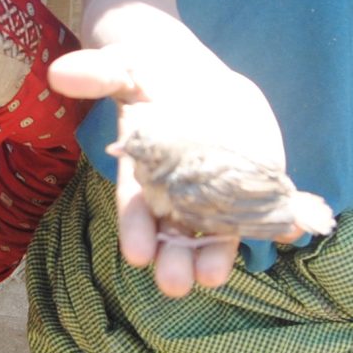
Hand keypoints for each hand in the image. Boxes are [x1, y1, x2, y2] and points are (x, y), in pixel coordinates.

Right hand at [48, 41, 285, 296]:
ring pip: (217, 233)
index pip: (135, 210)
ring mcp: (217, 195)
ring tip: (215, 275)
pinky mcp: (253, 184)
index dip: (135, 231)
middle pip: (174, 236)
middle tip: (176, 283)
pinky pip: (265, 209)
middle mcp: (178, 195)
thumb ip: (99, 74)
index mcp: (143, 174)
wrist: (193, 77)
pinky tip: (292, 228)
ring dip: (217, 256)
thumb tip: (60, 72)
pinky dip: (280, 222)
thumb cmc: (149, 75)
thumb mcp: (123, 69)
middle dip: (174, 261)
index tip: (137, 255)